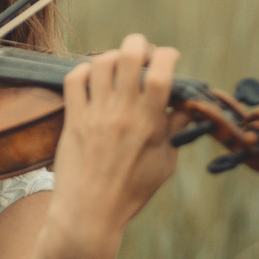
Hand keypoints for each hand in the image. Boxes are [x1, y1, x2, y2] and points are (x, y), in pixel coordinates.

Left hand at [49, 34, 188, 249]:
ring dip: (112, 57)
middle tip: (141, 54)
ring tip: (116, 67)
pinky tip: (92, 79)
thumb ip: (174, 132)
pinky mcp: (73, 120)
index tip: (168, 57)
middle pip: (129, 55)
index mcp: (149, 123)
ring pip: (101, 62)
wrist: (90, 213)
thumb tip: (185, 109)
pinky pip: (74, 79)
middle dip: (139, 45)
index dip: (167, 55)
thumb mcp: (164, 164)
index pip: (161, 73)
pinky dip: (84, 71)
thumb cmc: (131, 192)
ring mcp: (95, 114)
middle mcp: (122, 113)